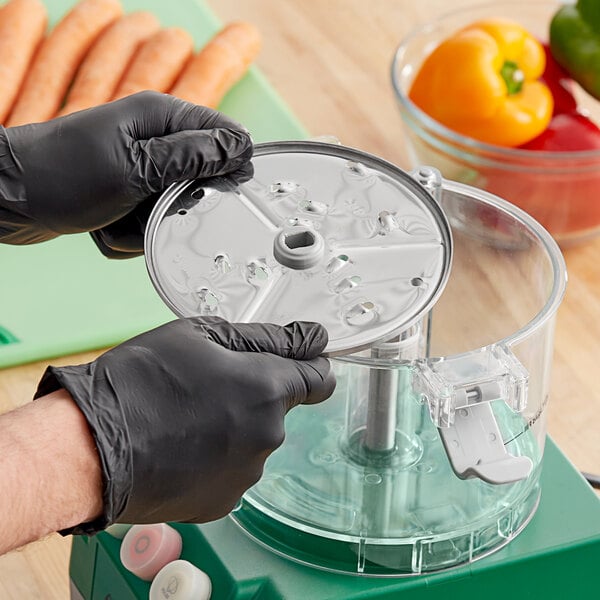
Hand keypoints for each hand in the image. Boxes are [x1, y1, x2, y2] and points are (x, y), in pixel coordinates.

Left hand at [0, 91, 252, 256]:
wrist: (6, 200)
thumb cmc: (62, 176)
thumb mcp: (136, 168)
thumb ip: (192, 158)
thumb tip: (239, 147)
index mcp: (159, 117)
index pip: (223, 132)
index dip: (231, 164)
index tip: (222, 192)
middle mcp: (152, 139)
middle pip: (199, 180)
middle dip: (176, 206)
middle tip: (149, 206)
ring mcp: (137, 168)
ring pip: (173, 209)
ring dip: (145, 225)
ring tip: (116, 217)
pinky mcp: (124, 193)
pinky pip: (147, 223)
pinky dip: (127, 233)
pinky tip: (103, 226)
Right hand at [34, 318, 335, 532]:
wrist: (92, 446)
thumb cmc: (141, 381)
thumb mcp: (202, 335)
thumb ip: (267, 337)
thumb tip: (312, 338)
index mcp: (266, 388)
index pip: (319, 378)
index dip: (308, 365)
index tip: (294, 361)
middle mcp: (267, 434)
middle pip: (280, 407)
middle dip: (256, 392)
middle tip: (209, 383)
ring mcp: (247, 472)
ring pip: (255, 438)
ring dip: (236, 425)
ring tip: (188, 416)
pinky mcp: (224, 500)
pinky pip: (235, 467)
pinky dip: (219, 455)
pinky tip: (183, 445)